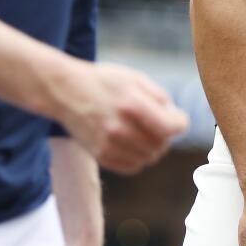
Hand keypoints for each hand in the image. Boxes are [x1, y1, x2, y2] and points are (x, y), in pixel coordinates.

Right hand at [55, 62, 187, 173]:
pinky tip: (133, 143)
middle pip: (162, 145)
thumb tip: (175, 119)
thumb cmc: (104, 81)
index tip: (177, 118)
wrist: (65, 91)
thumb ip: (160, 98)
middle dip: (165, 135)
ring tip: (143, 131)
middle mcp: (120, 128)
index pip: (171, 128)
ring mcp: (109, 145)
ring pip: (148, 158)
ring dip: (152, 147)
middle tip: (157, 123)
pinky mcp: (100, 156)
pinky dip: (138, 158)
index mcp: (132, 105)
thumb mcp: (135, 78)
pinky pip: (132, 167)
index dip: (180, 123)